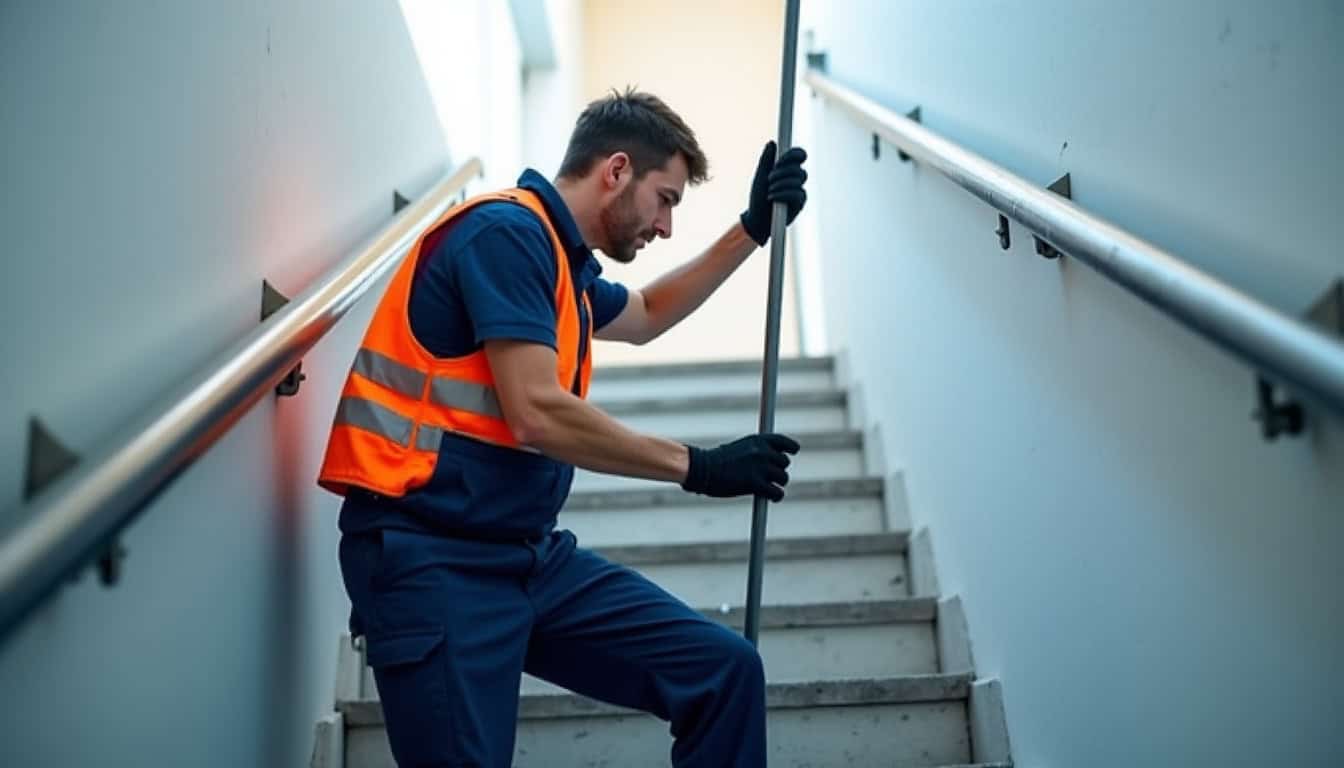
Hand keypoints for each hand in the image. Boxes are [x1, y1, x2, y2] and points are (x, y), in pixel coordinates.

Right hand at [681, 433, 800, 501]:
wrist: (701, 468)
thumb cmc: (716, 460)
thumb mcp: (739, 448)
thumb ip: (756, 451)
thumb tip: (772, 461)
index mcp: (758, 440)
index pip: (785, 442)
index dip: (791, 449)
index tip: (791, 453)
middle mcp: (762, 451)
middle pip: (784, 463)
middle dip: (778, 471)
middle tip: (767, 477)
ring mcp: (760, 467)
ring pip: (783, 478)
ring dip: (777, 484)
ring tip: (767, 489)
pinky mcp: (756, 484)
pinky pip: (777, 492)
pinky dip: (776, 496)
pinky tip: (771, 498)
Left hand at [739, 141, 808, 245]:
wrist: (756, 220)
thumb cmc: (758, 198)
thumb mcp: (759, 177)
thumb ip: (766, 160)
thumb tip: (772, 143)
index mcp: (787, 169)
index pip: (799, 155)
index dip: (793, 154)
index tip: (780, 160)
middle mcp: (795, 179)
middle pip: (798, 168)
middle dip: (782, 172)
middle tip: (769, 178)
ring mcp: (799, 191)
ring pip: (798, 180)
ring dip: (781, 184)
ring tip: (769, 190)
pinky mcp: (800, 203)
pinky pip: (798, 194)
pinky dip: (783, 194)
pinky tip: (772, 198)